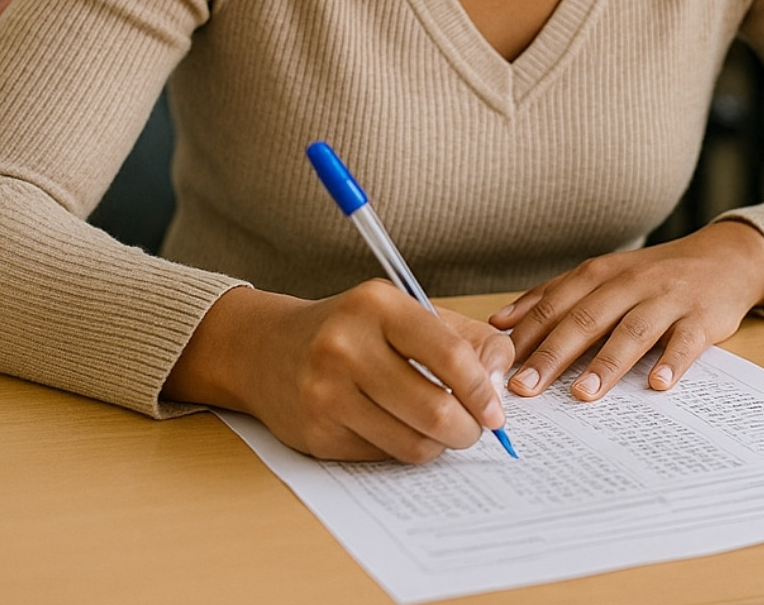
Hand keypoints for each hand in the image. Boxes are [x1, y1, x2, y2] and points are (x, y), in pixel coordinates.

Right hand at [163, 282, 514, 462]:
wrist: (265, 349)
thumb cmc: (350, 328)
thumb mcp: (404, 312)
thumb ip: (463, 337)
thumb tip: (499, 382)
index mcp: (377, 306)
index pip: (449, 353)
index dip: (481, 388)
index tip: (495, 410)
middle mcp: (346, 347)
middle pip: (434, 409)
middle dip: (468, 429)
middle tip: (474, 428)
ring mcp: (327, 393)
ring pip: (413, 442)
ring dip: (439, 444)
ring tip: (439, 429)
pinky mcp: (317, 433)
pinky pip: (384, 456)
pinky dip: (403, 448)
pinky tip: (395, 427)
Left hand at [488, 221, 763, 402]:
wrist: (724, 257)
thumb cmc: (654, 275)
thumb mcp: (602, 275)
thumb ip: (553, 296)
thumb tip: (500, 322)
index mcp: (600, 274)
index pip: (555, 304)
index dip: (527, 336)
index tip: (500, 368)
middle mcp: (630, 283)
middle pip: (586, 319)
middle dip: (553, 354)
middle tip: (526, 388)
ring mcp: (667, 300)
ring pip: (632, 331)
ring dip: (606, 363)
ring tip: (583, 393)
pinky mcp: (702, 318)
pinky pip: (686, 342)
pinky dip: (672, 362)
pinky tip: (658, 385)